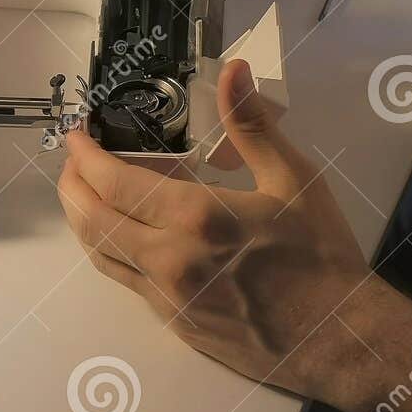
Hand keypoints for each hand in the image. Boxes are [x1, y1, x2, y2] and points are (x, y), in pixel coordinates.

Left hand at [57, 59, 371, 391]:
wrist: (339, 339)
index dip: (84, 156)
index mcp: (196, 218)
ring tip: (84, 192)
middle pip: (92, 220)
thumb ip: (251, 124)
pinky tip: (124, 233)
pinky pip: (126, 281)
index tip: (76, 135)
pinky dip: (112, 250)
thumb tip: (232, 72)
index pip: (113, 183)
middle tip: (72, 160)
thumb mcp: (293, 179)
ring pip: (101, 255)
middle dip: (72, 185)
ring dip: (83, 219)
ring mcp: (167, 297)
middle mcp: (169, 260)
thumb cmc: (321, 257)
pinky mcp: (174, 322)